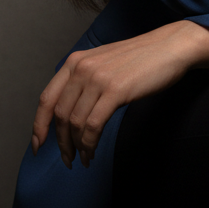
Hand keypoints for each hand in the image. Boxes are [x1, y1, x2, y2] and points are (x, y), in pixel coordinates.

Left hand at [31, 21, 208, 168]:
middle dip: (60, 143)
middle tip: (68, 160)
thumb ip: (85, 81)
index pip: (46, 98)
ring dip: (76, 147)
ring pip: (75, 123)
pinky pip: (92, 125)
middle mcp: (82, 67)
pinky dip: (89, 144)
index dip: (39, 125)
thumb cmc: (142, 58)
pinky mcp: (115, 90)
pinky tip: (92, 153)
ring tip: (84, 159)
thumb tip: (70, 113)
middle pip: (59, 114)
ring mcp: (97, 78)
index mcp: (76, 60)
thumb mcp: (104, 63)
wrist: (170, 47)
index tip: (38, 145)